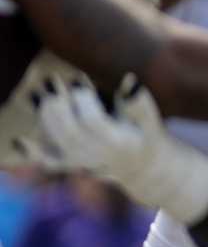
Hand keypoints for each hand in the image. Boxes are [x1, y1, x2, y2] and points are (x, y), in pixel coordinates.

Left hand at [26, 76, 207, 221]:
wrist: (142, 166)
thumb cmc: (145, 135)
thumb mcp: (149, 119)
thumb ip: (139, 102)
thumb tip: (129, 79)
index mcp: (119, 142)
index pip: (92, 122)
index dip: (82, 99)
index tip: (80, 80)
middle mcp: (97, 156)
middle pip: (69, 131)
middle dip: (58, 104)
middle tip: (55, 83)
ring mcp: (80, 162)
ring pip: (56, 140)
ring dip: (46, 115)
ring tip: (44, 94)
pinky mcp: (68, 165)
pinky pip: (46, 159)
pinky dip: (31, 150)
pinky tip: (20, 138)